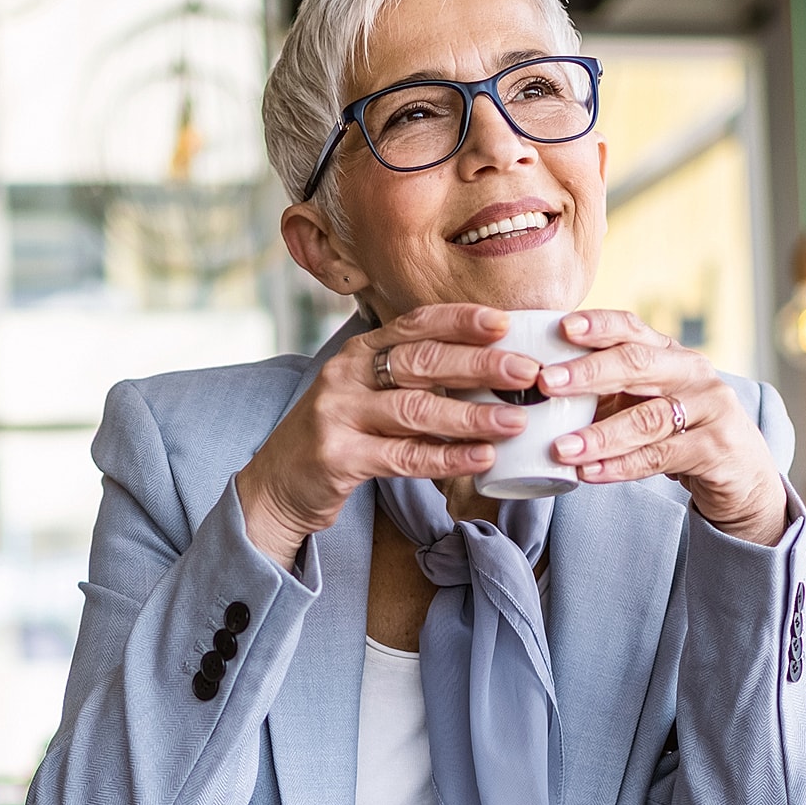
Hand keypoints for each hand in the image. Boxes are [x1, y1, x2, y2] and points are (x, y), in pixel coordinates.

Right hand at [236, 305, 535, 566]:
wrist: (278, 484)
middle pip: (421, 361)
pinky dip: (447, 457)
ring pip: (415, 409)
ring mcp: (338, 414)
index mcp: (360, 352)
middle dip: (479, 364)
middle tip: (526, 371)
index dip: (460, 320)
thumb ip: (412, 381)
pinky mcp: (338, 456)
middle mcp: (346, 375)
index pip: (415, 324)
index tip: (505, 322)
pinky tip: (481, 458)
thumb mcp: (368, 395)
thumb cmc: (340, 437)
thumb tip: (488, 370)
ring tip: (515, 421)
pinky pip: (403, 457)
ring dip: (471, 415)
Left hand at [538, 310, 788, 545]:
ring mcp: (710, 410)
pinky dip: (620, 467)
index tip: (561, 327)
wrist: (742, 478)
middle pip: (638, 364)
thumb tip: (536, 390)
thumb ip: (607, 394)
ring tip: (561, 448)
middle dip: (588, 373)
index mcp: (671, 355)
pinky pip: (660, 457)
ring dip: (599, 434)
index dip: (598, 325)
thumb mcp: (646, 405)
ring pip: (647, 418)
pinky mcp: (716, 449)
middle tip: (546, 382)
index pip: (633, 329)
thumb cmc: (680, 436)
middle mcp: (693, 373)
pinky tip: (588, 473)